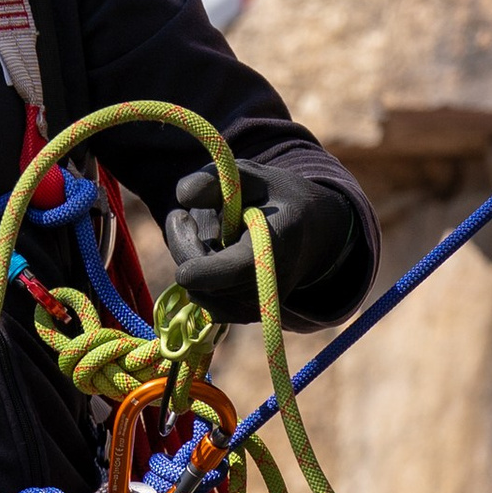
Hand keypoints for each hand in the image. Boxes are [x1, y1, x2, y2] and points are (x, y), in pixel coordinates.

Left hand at [162, 157, 362, 325]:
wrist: (312, 234)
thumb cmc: (277, 200)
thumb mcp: (251, 177)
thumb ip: (216, 180)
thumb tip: (182, 197)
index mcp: (274, 247)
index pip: (232, 270)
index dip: (199, 264)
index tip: (179, 218)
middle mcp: (268, 287)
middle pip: (204, 279)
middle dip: (184, 244)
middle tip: (182, 215)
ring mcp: (257, 307)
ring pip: (198, 290)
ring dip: (191, 260)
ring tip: (211, 234)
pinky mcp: (244, 315)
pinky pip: (203, 300)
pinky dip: (198, 277)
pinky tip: (213, 255)